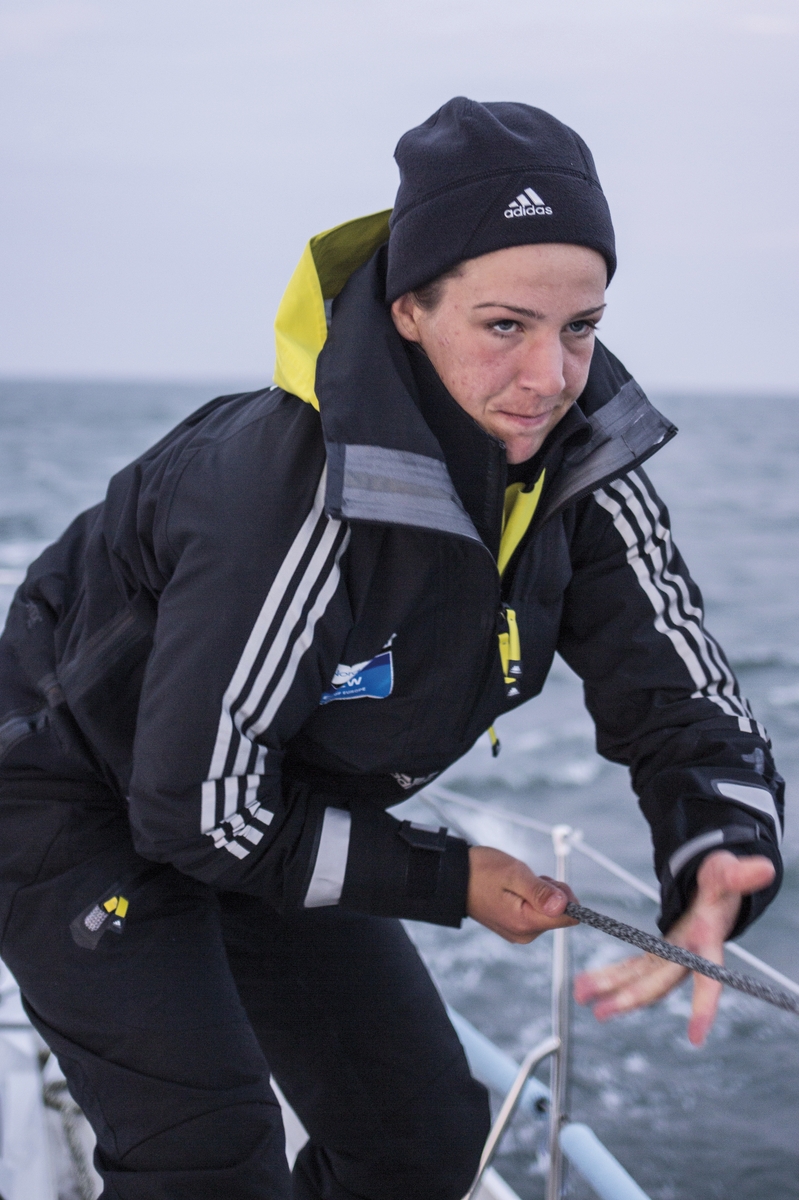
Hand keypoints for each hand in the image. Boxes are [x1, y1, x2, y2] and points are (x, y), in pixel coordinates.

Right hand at [467, 845, 577, 942]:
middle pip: (560, 915)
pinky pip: (536, 914)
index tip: (547, 882)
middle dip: (551, 893)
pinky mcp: (516, 927)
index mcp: (525, 922)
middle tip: (529, 879)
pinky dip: (532, 898)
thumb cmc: (482, 871)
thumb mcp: (514, 873)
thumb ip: (540, 891)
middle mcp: (525, 933)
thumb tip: (565, 906)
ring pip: (549, 913)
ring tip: (518, 882)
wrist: (454, 878)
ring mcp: (520, 932)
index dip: (565, 896)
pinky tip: (514, 889)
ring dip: (541, 894)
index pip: (568, 917)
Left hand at [574, 851, 775, 1044]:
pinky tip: (585, 985)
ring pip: (639, 980)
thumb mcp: (727, 873)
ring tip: (581, 996)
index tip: (696, 1037)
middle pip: (660, 983)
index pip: (708, 978)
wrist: (715, 889)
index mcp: (707, 941)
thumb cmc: (722, 880)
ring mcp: (669, 958)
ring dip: (611, 989)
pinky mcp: (656, 954)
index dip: (704, 1007)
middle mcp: (687, 957)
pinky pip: (631, 968)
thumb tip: (767, 867)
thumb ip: (740, 874)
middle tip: (601, 1012)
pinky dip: (609, 976)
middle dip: (631, 997)